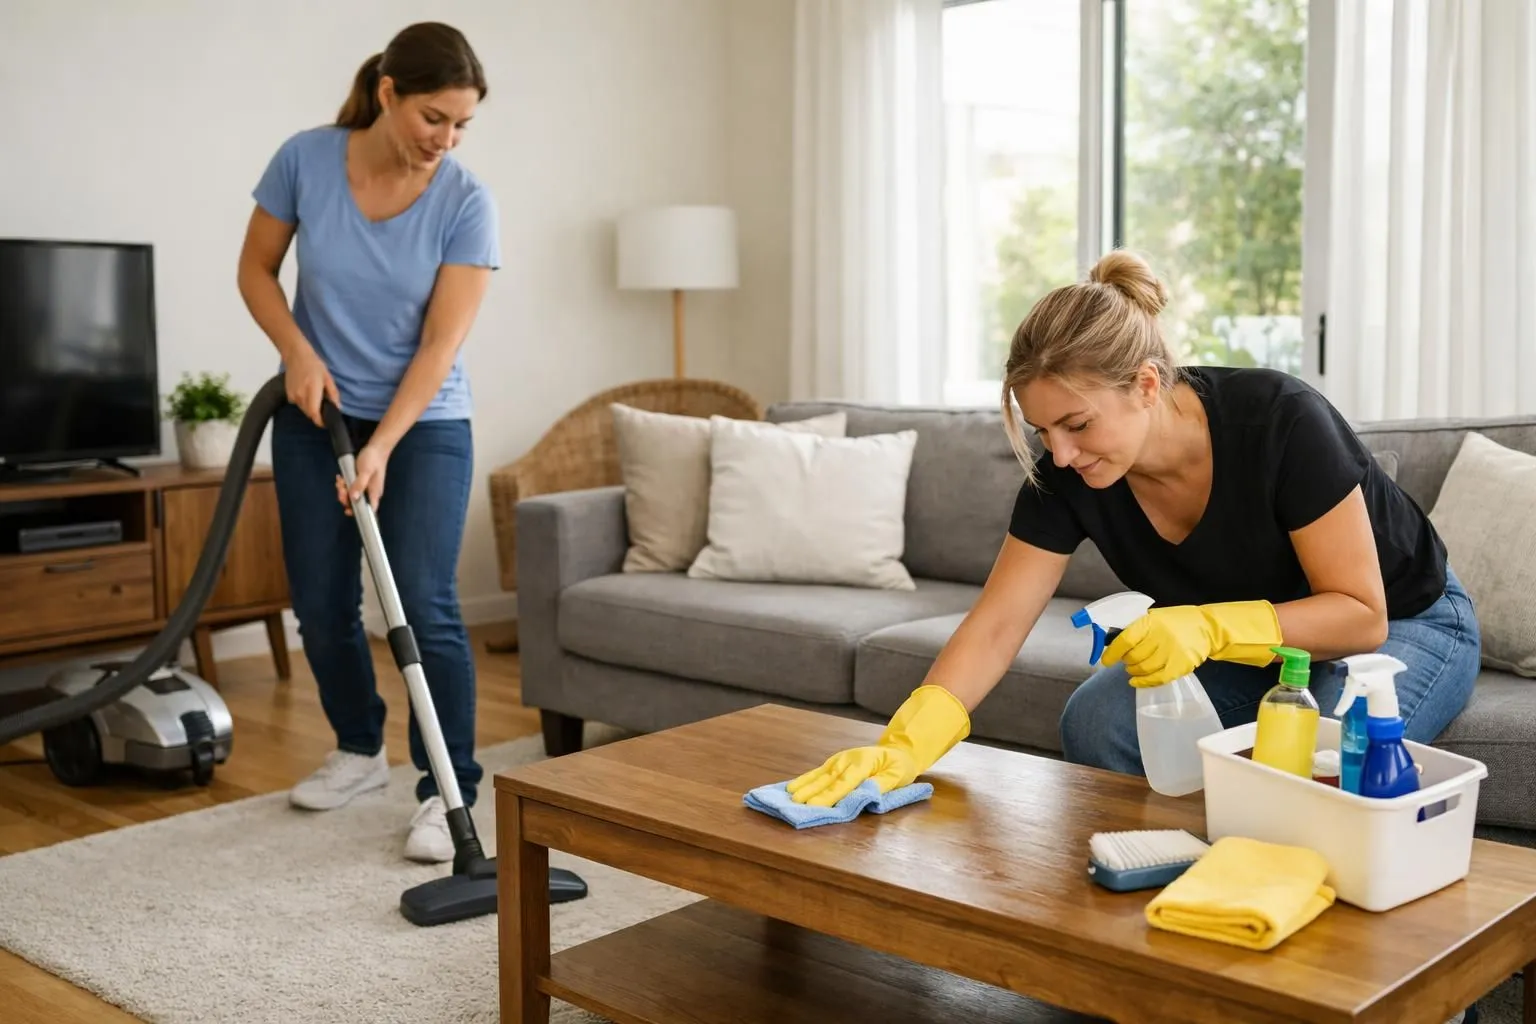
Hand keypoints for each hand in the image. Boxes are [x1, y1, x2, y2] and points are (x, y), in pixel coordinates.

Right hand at [285, 344, 338, 426]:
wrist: (296, 356)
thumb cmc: (314, 365)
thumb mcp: (328, 378)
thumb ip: (333, 394)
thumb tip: (338, 407)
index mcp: (312, 391)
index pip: (314, 413)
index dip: (320, 421)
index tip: (326, 423)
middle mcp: (301, 395)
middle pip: (310, 414)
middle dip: (317, 414)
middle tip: (324, 406)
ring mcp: (293, 395)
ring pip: (304, 410)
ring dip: (311, 407)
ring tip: (315, 396)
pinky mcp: (288, 394)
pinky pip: (298, 404)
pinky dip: (304, 402)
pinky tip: (306, 392)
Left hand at [336, 442, 389, 514]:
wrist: (376, 448)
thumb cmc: (374, 459)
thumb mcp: (366, 471)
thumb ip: (360, 484)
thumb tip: (354, 498)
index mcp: (374, 493)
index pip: (368, 510)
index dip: (358, 513)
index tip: (348, 510)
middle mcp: (370, 493)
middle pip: (356, 503)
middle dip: (346, 497)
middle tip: (341, 488)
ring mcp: (365, 488)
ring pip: (351, 495)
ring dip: (343, 490)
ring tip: (341, 481)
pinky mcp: (360, 482)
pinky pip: (350, 488)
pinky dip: (344, 484)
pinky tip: (342, 478)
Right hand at [786, 745, 919, 807]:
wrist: (899, 750)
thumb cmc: (899, 766)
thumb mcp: (897, 776)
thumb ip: (880, 785)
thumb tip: (864, 794)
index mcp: (864, 763)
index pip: (844, 783)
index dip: (828, 795)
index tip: (814, 805)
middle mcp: (847, 759)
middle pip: (827, 778)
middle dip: (811, 791)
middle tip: (795, 803)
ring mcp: (839, 759)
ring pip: (820, 774)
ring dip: (804, 784)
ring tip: (789, 795)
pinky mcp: (835, 762)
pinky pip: (819, 772)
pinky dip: (805, 779)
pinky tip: (794, 786)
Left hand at [1103, 601, 1282, 686]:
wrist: (1207, 627)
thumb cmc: (1176, 622)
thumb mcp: (1154, 617)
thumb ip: (1136, 628)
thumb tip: (1111, 643)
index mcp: (1150, 622)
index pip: (1125, 640)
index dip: (1111, 653)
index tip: (1106, 659)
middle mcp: (1160, 637)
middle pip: (1132, 657)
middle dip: (1124, 661)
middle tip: (1124, 660)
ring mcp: (1171, 653)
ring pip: (1142, 670)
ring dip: (1133, 671)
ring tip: (1133, 668)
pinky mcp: (1180, 666)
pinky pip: (1156, 679)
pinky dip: (1143, 682)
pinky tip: (1136, 681)